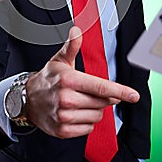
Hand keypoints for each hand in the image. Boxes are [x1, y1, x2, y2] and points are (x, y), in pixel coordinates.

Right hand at [25, 26, 139, 138]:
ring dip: (94, 110)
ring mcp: (64, 116)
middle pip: (102, 102)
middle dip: (102, 97)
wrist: (27, 99)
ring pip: (97, 116)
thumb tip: (76, 30)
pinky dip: (86, 121)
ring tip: (79, 102)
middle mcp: (66, 99)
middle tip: (87, 91)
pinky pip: (88, 128)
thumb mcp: (60, 60)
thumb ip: (72, 46)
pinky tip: (75, 113)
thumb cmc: (48, 78)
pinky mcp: (63, 131)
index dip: (120, 91)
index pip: (100, 87)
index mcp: (69, 80)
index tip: (134, 96)